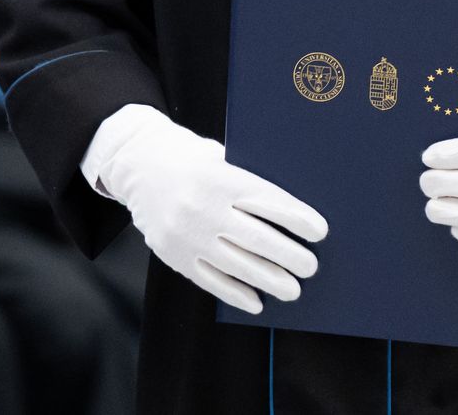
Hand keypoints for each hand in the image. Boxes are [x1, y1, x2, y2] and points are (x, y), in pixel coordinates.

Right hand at [94, 106, 326, 314]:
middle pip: (258, 239)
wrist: (137, 165)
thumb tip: (291, 214)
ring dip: (270, 281)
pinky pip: (211, 281)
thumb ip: (247, 180)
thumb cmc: (190, 159)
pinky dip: (236, 294)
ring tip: (292, 289)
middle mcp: (203, 207)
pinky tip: (256, 300)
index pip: (268, 202)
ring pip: (238, 265)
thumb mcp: (218, 157)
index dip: (297, 219)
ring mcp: (187, 235)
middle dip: (291, 256)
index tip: (320, 232)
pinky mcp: (174, 255)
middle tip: (311, 267)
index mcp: (219, 178)